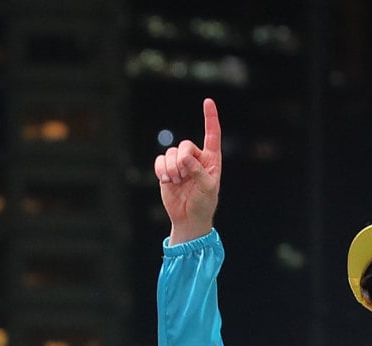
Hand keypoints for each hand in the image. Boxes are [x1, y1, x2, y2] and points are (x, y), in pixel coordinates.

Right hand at [155, 97, 221, 242]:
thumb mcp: (207, 188)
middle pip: (185, 145)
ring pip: (171, 153)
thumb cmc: (204, 203)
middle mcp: (196, 158)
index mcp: (211, 160)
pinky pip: (160, 160)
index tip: (208, 102)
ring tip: (177, 181)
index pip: (212, 135)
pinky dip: (162, 170)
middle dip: (182, 160)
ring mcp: (181, 163)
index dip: (210, 118)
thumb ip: (198, 171)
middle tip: (183, 176)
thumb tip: (184, 158)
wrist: (189, 218)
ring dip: (172, 168)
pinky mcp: (167, 169)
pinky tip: (166, 181)